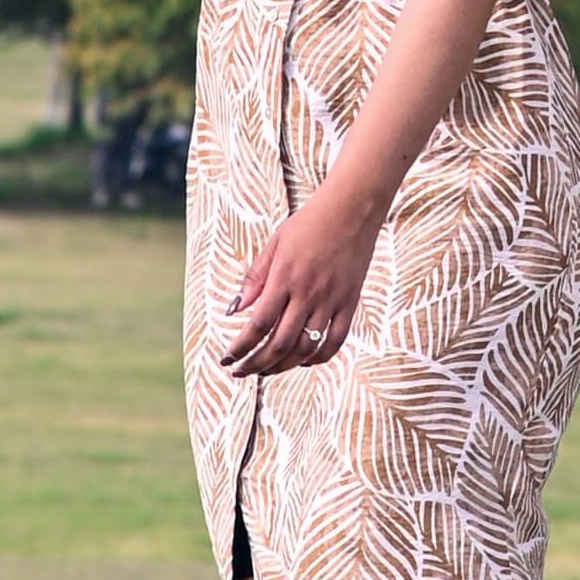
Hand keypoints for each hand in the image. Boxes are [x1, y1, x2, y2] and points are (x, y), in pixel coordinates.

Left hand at [217, 185, 382, 381]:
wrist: (353, 207)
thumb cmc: (309, 222)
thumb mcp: (275, 243)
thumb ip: (255, 277)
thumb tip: (235, 310)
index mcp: (284, 277)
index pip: (258, 325)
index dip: (240, 348)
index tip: (226, 359)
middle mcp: (307, 293)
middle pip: (279, 344)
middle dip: (255, 364)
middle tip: (240, 371)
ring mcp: (331, 300)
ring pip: (305, 348)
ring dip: (282, 366)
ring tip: (266, 370)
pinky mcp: (350, 302)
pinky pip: (335, 341)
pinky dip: (318, 358)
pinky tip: (304, 361)